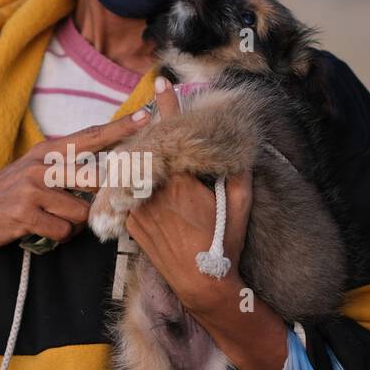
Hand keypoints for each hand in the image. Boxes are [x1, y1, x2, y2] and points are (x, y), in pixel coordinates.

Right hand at [0, 109, 151, 273]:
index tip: (146, 116)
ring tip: (52, 220)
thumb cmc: (11, 195)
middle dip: (101, 195)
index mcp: (46, 151)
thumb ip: (65, 166)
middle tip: (102, 201)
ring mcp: (31, 188)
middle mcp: (40, 165)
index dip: (119, 128)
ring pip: (79, 212)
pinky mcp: (25, 213)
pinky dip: (58, 237)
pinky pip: (62, 231)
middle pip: (93, 178)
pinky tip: (42, 231)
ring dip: (72, 224)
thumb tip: (104, 168)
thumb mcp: (34, 171)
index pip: (90, 137)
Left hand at [126, 79, 287, 369]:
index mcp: (181, 183)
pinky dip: (132, 177)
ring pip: (133, 169)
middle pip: (147, 149)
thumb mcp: (241, 205)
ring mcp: (138, 208)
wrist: (201, 285)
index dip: (167, 107)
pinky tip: (137, 170)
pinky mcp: (131, 222)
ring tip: (145, 136)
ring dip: (139, 152)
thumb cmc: (224, 244)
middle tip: (152, 103)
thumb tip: (241, 144)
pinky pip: (127, 191)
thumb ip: (238, 171)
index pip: (170, 137)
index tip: (162, 84)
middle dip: (151, 126)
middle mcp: (154, 193)